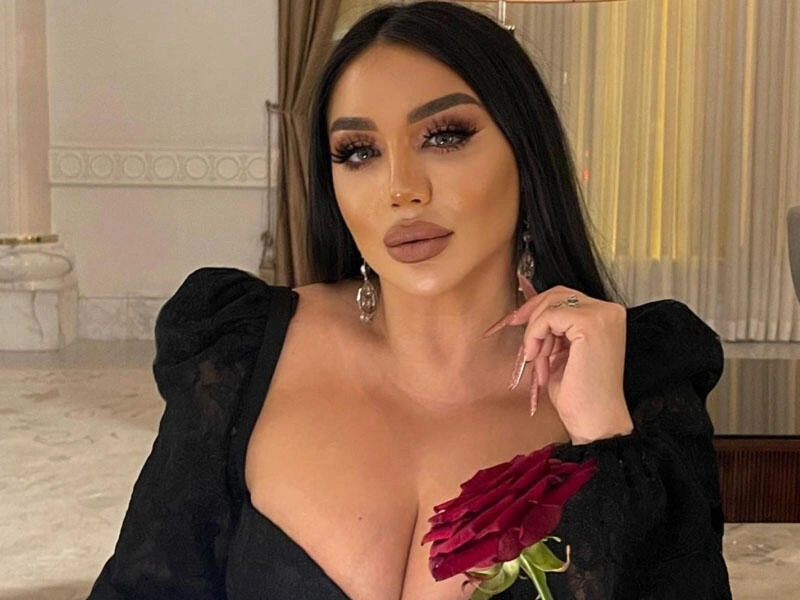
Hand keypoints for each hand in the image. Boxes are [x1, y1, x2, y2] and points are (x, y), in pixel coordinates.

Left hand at [485, 274, 632, 444]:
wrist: (595, 421)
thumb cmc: (580, 394)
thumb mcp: (563, 351)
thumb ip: (555, 330)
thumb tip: (528, 311)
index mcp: (607, 317)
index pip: (566, 298)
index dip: (538, 309)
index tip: (517, 322)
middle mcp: (609, 312)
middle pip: (557, 295)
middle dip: (532, 316)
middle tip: (522, 340)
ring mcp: (602, 316)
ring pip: (550, 305)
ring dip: (535, 334)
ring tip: (540, 362)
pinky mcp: (590, 324)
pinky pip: (548, 317)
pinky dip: (535, 336)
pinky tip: (539, 359)